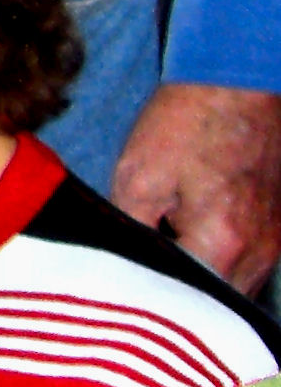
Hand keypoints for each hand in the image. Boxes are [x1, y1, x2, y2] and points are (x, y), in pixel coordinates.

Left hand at [112, 82, 280, 291]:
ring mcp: (278, 241)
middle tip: (144, 285)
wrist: (237, 80)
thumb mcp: (138, 177)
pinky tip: (195, 243)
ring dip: (206, 283)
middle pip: (218, 305)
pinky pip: (253, 263)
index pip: (186, 304)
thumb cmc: (186, 124)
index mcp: (223, 245)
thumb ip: (131, 233)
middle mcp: (261, 253)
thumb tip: (122, 267)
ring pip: (239, 286)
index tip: (127, 294)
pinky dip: (225, 262)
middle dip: (182, 299)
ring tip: (168, 263)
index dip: (154, 301)